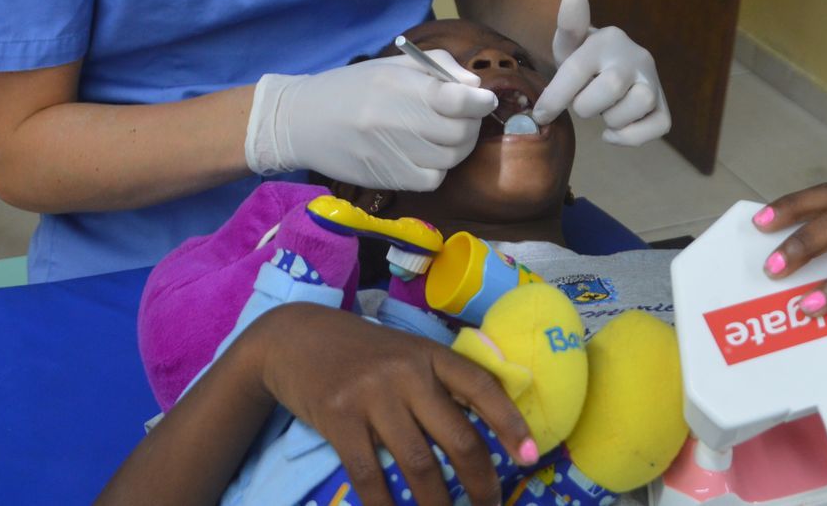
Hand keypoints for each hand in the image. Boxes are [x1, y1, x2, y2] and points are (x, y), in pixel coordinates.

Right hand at [245, 53, 496, 189]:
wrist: (301, 121)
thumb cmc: (352, 88)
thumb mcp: (392, 66)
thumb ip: (439, 68)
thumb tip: (475, 88)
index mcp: (397, 85)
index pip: (455, 100)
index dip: (480, 102)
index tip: (485, 100)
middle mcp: (394, 120)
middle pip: (459, 133)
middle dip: (473, 124)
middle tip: (467, 117)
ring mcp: (389, 153)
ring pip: (450, 159)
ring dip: (459, 147)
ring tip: (448, 135)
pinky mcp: (385, 178)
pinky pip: (432, 179)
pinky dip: (438, 168)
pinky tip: (427, 155)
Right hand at [247, 303, 535, 505]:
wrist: (295, 337)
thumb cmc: (362, 353)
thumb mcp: (406, 354)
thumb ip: (439, 384)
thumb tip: (484, 432)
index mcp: (431, 354)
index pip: (482, 388)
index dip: (510, 424)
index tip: (530, 457)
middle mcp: (407, 372)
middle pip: (458, 437)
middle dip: (480, 481)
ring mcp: (372, 395)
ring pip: (419, 464)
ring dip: (438, 504)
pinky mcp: (339, 418)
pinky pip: (369, 474)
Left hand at [534, 0, 670, 144]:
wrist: (607, 68)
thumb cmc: (582, 59)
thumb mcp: (568, 44)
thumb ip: (567, 25)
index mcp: (607, 39)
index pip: (577, 69)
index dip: (555, 97)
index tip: (541, 114)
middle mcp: (636, 56)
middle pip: (611, 86)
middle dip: (586, 104)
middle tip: (581, 104)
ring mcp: (653, 81)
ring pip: (639, 103)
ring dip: (612, 118)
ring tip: (603, 110)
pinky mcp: (663, 106)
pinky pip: (658, 126)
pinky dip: (632, 136)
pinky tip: (613, 131)